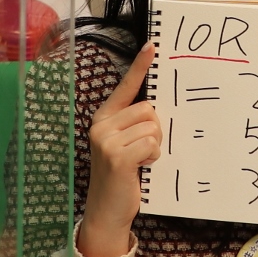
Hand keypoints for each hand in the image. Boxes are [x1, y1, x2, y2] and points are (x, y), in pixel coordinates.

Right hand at [78, 43, 161, 256]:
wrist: (107, 209)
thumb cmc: (122, 175)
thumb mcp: (125, 144)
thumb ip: (135, 124)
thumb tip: (156, 108)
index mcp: (104, 118)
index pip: (125, 87)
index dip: (139, 66)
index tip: (152, 46)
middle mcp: (101, 125)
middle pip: (148, 109)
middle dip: (155, 129)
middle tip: (142, 150)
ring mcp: (106, 140)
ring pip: (152, 127)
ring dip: (154, 145)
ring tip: (140, 161)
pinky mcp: (117, 156)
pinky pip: (151, 144)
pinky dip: (153, 156)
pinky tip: (141, 168)